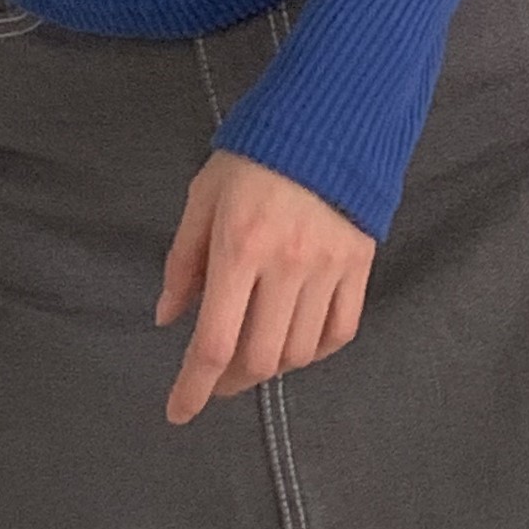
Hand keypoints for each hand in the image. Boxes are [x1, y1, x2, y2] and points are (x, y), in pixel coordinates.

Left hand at [154, 147, 376, 424]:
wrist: (329, 117)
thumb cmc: (256, 154)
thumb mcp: (203, 196)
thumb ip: (183, 261)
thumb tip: (169, 318)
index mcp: (240, 248)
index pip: (215, 342)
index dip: (194, 387)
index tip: (179, 412)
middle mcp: (288, 265)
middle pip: (259, 357)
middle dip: (230, 381)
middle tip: (215, 378)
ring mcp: (329, 267)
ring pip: (300, 352)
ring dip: (271, 365)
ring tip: (254, 352)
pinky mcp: (359, 264)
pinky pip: (341, 330)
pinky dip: (316, 350)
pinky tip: (297, 340)